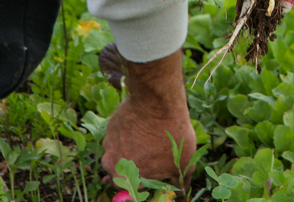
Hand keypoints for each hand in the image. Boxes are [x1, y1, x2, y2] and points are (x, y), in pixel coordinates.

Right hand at [102, 48, 195, 190]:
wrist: (157, 102)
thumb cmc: (171, 136)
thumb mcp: (184, 164)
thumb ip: (180, 182)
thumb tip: (182, 189)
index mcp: (127, 179)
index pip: (132, 190)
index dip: (145, 184)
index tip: (155, 175)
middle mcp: (112, 165)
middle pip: (122, 173)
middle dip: (136, 168)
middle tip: (151, 159)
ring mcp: (109, 145)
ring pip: (118, 154)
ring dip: (130, 151)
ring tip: (149, 141)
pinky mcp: (109, 127)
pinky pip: (118, 137)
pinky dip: (128, 135)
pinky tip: (143, 128)